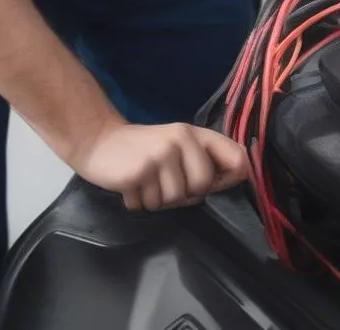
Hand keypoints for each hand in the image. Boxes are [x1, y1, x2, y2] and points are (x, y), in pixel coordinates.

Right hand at [71, 120, 249, 211]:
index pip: (236, 157)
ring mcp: (161, 154)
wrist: (99, 142)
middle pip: (202, 186)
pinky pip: (151, 205)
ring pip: (175, 200)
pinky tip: (132, 186)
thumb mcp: (178, 147)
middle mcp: (182, 139)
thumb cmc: (144, 150)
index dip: (231, 178)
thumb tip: (240, 175)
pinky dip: (139, 202)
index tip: (215, 185)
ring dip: (158, 200)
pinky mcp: (141, 171)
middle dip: (184, 194)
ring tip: (145, 182)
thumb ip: (204, 161)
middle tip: (163, 182)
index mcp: (195, 134)